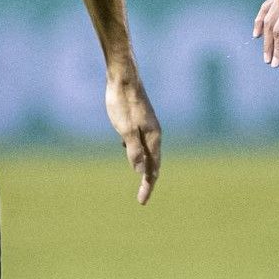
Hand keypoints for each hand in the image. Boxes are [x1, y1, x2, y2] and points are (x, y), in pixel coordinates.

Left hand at [106, 71, 160, 204]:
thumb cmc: (123, 103)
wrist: (124, 77)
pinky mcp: (141, 118)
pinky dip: (138, 152)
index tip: (142, 202)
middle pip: (154, 162)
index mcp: (153, 138)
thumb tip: (140, 171)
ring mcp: (148, 125)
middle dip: (148, 180)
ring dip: (144, 166)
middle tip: (142, 197)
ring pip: (148, 151)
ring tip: (140, 178)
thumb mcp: (125, 130)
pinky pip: (142, 141)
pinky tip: (127, 150)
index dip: (148, 186)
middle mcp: (154, 133)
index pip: (153, 169)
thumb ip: (133, 151)